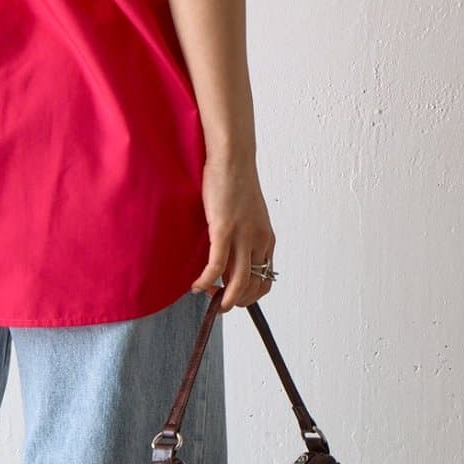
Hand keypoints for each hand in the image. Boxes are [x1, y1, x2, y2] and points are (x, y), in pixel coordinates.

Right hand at [192, 157, 275, 310]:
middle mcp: (259, 242)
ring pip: (237, 283)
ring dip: (223, 299)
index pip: (265, 280)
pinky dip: (206, 282)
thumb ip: (245, 237)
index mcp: (267, 240)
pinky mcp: (223, 231)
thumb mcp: (249, 216)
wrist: (232, 160)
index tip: (233, 298)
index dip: (249, 296)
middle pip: (252, 286)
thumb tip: (231, 257)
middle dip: (235, 301)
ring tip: (208, 299)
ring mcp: (242, 237)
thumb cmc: (236, 184)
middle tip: (217, 303)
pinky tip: (196, 285)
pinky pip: (216, 267)